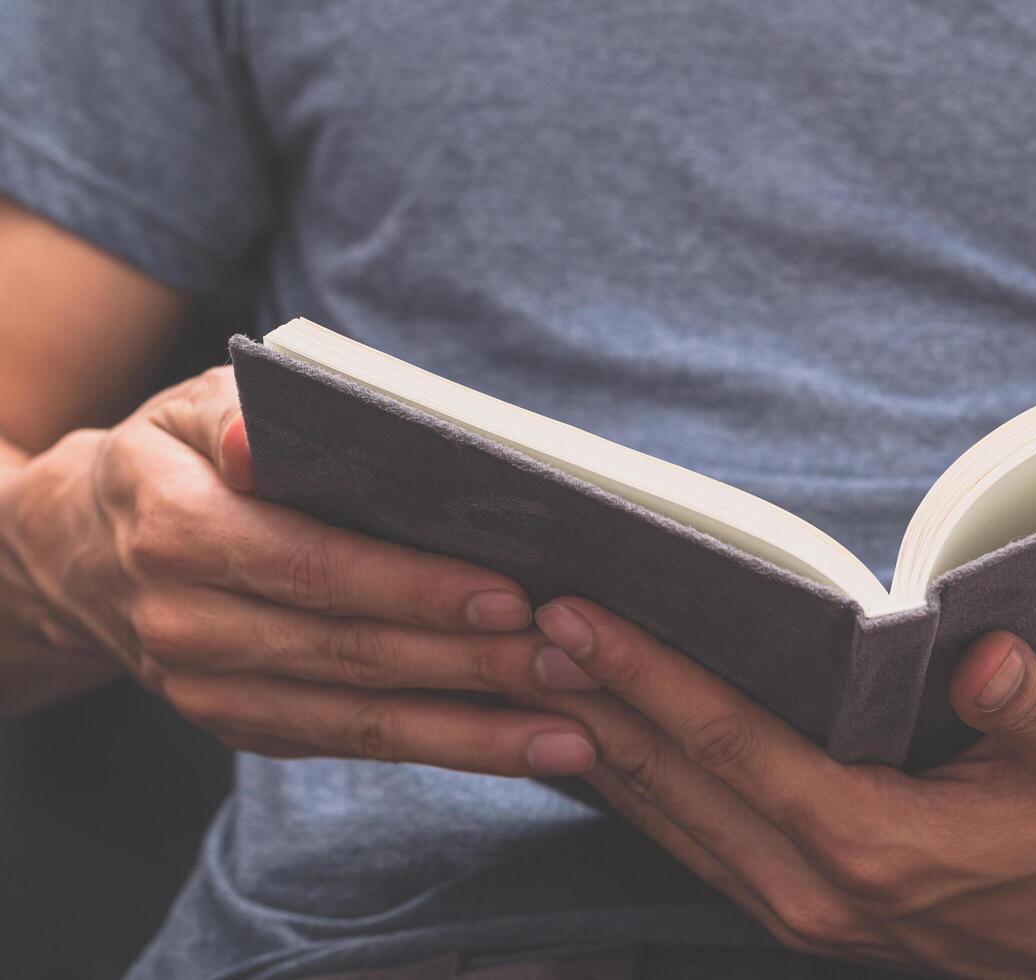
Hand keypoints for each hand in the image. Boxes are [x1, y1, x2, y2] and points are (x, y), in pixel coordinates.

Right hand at [0, 367, 594, 774]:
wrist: (82, 551)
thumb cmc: (175, 457)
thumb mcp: (194, 408)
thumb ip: (245, 416)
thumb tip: (262, 435)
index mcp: (178, 529)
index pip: (316, 564)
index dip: (416, 587)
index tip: (512, 597)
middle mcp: (188, 623)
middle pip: (354, 654)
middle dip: (475, 665)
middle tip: (578, 663)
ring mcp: (210, 691)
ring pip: (362, 723)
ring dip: (477, 732)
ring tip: (575, 733)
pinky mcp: (243, 727)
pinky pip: (354, 746)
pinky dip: (444, 748)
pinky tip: (520, 746)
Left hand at [522, 598, 1035, 977]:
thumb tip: (986, 662)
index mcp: (871, 842)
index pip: (727, 742)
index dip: (645, 674)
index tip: (574, 617)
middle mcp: (815, 887)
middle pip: (672, 778)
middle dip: (591, 697)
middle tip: (517, 623)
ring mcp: (798, 908)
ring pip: (666, 817)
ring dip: (599, 741)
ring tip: (536, 668)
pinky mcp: (798, 908)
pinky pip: (689, 841)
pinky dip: (636, 787)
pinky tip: (600, 740)